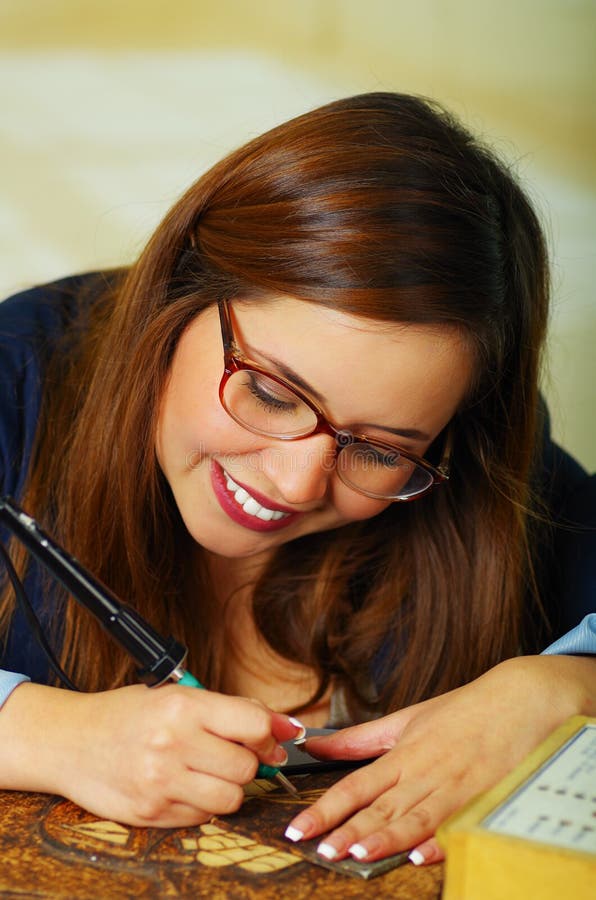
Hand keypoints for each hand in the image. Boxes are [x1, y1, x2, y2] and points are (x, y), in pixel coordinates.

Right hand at [0, 681, 302, 826]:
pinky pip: (203, 817)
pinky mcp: (152, 813)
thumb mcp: (175, 695)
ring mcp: (161, 782)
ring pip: (231, 799)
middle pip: (247, 767)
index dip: (271, 734)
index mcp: (183, 706)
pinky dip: (202, 805)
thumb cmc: (127, 714)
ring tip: (208, 772)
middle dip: (249, 762)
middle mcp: (173, 744)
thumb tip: (282, 727)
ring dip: (228, 788)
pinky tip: (183, 786)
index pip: (254, 725)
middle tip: (232, 754)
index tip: (273, 738)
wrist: (70, 740)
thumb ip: (228, 710)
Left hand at [284, 654, 595, 863]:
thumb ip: (359, 738)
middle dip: (350, 831)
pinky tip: (423, 854)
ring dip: (386, 838)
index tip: (299, 828)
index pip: (355, 785)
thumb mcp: (406, 719)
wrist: (517, 701)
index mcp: (402, 755)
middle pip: (380, 807)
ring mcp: (453, 789)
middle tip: (321, 850)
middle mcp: (423, 774)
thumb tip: (315, 745)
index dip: (326, 809)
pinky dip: (440, 842)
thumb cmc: (461, 712)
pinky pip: (457, 827)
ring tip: (359, 854)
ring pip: (414, 819)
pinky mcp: (481, 801)